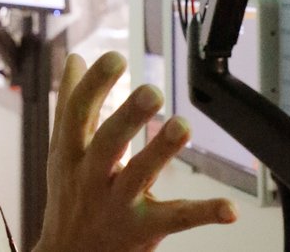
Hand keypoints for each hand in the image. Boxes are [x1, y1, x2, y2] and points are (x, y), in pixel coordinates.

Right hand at [34, 52, 236, 251]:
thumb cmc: (68, 194)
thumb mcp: (60, 149)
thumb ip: (70, 102)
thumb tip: (75, 58)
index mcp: (69, 151)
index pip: (77, 112)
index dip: (95, 84)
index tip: (114, 58)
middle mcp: (89, 176)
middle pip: (107, 143)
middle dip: (128, 116)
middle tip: (151, 92)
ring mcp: (115, 204)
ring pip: (138, 176)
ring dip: (160, 152)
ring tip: (182, 126)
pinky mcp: (141, 230)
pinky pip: (173, 220)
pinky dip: (203, 213)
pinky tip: (228, 207)